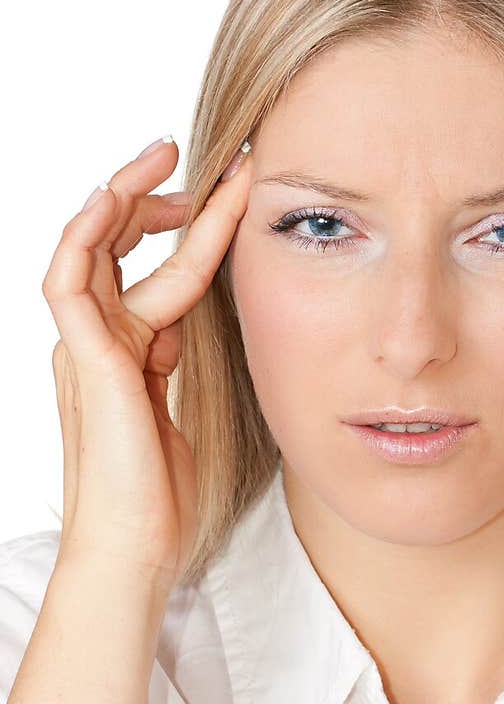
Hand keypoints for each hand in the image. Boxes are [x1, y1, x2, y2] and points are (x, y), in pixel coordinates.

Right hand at [42, 137, 251, 589]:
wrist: (139, 550)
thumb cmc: (164, 496)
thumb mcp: (188, 407)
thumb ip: (183, 358)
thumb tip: (196, 316)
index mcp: (127, 352)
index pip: (156, 269)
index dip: (193, 227)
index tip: (234, 191)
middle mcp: (99, 341)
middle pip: (116, 245)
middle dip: (153, 196)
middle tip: (193, 157)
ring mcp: (86, 348)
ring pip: (91, 248)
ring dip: (127, 195)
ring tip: (166, 153)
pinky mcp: (83, 360)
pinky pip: (68, 281)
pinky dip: (85, 235)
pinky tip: (116, 197)